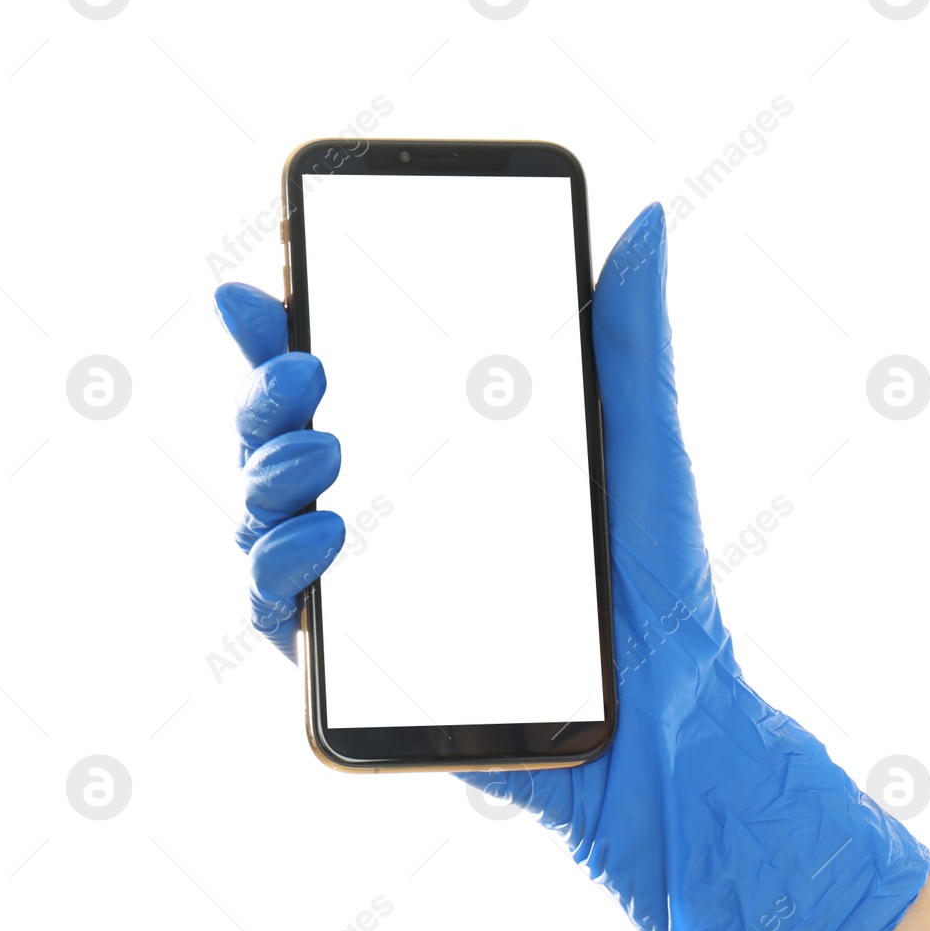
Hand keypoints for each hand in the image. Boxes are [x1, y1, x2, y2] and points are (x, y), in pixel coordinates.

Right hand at [215, 203, 929, 930]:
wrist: (668, 712)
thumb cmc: (656, 581)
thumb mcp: (644, 442)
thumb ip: (631, 335)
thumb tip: (651, 218)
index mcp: (438, 459)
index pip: (339, 385)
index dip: (281, 334)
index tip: (261, 287)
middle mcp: (389, 517)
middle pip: (280, 443)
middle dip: (265, 395)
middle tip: (307, 366)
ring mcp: (369, 592)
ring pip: (262, 520)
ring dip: (266, 472)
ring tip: (326, 449)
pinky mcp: (361, 666)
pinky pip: (282, 612)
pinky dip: (283, 566)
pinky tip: (330, 533)